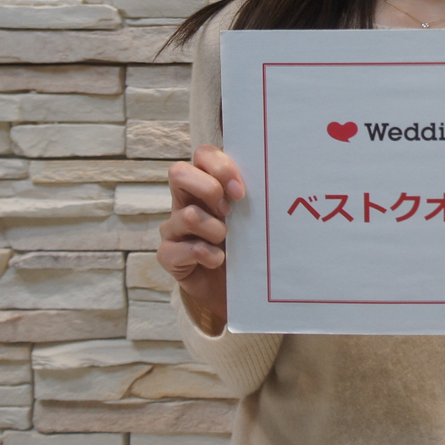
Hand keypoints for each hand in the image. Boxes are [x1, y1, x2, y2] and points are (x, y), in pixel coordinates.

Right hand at [156, 145, 245, 331]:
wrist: (239, 289)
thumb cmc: (246, 246)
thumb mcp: (251, 218)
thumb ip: (253, 198)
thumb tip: (276, 180)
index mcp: (206, 185)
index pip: (202, 155)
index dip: (220, 166)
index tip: (240, 191)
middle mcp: (185, 202)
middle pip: (178, 172)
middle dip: (208, 189)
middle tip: (229, 211)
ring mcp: (173, 229)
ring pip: (187, 215)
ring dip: (214, 230)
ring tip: (226, 242)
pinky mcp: (168, 255)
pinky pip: (179, 249)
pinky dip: (205, 255)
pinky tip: (217, 261)